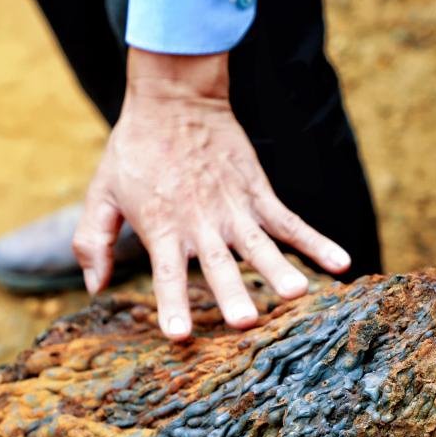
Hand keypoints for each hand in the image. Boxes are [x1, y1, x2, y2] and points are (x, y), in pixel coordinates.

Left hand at [73, 49, 350, 340]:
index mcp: (162, 228)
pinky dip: (317, 242)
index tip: (180, 337)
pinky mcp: (258, 192)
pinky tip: (341, 263)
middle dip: (233, 294)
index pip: (167, 275)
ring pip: (260, 246)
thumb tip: (94, 288)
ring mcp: (234, 208)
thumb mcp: (101, 194)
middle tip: (246, 322)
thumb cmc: (134, 150)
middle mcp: (201, 223)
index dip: (174, 306)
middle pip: (219, 266)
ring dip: (279, 270)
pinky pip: (291, 222)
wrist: (174, 99)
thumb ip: (94, 241)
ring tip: (297, 294)